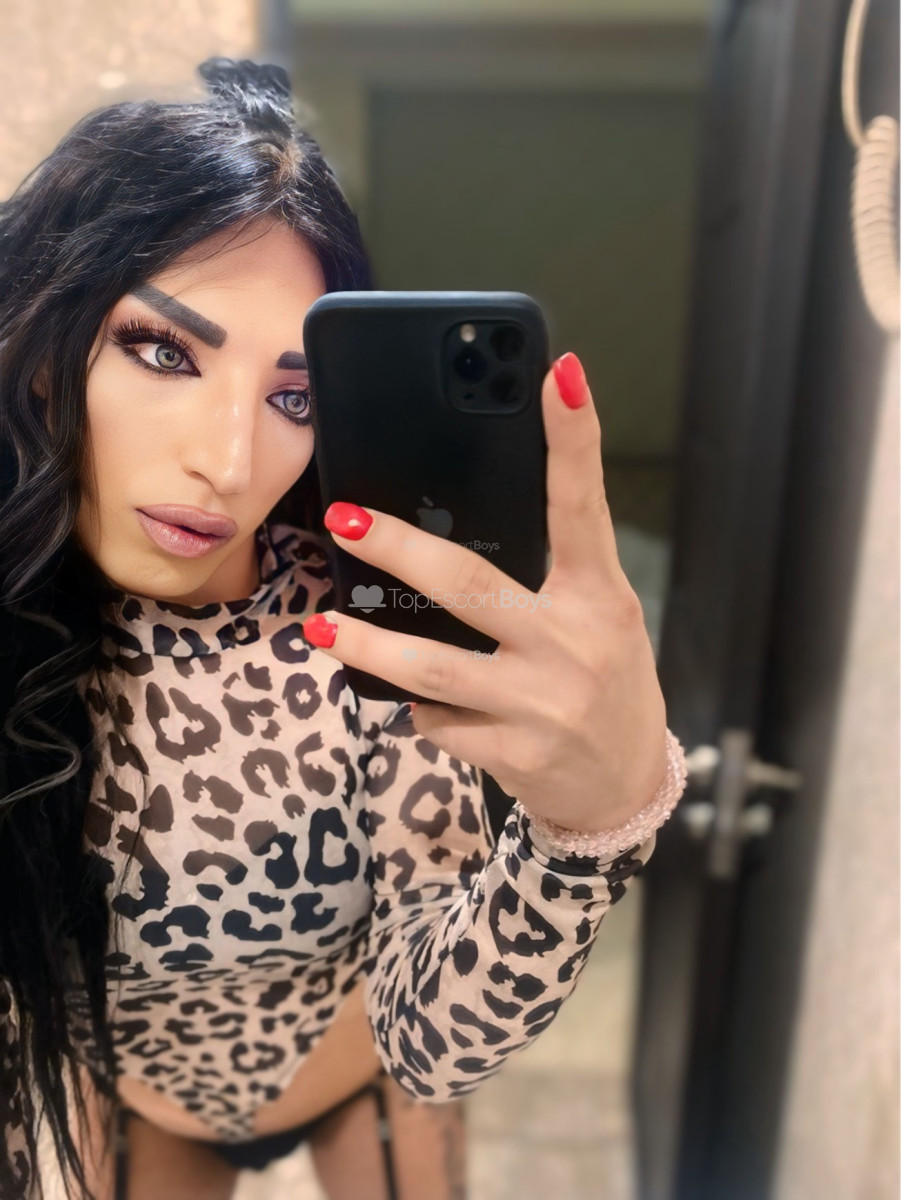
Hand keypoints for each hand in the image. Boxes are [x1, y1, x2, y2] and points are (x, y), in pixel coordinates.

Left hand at [302, 352, 668, 834]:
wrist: (625, 789)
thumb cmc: (603, 685)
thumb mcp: (595, 621)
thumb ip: (545, 580)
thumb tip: (447, 538)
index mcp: (599, 596)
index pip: (582, 507)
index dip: (574, 439)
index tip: (558, 373)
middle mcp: (574, 642)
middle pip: (471, 585)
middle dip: (399, 551)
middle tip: (344, 519)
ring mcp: (544, 702)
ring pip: (434, 666)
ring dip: (370, 645)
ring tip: (323, 629)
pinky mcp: (517, 753)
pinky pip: (440, 721)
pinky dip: (419, 709)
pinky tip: (416, 703)